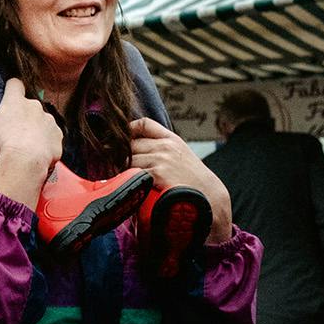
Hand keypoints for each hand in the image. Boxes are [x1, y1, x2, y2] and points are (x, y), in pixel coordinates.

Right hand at [0, 78, 61, 202]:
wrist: (26, 161)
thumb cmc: (3, 141)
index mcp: (16, 100)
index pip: (15, 83)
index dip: (11, 88)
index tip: (8, 96)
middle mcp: (35, 106)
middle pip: (29, 105)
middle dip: (22, 115)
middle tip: (13, 131)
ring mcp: (49, 121)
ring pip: (42, 121)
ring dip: (35, 129)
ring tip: (26, 145)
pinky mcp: (58, 136)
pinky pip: (52, 137)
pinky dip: (46, 143)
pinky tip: (37, 153)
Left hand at [129, 118, 233, 242]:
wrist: (210, 199)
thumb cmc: (194, 183)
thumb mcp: (182, 158)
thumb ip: (163, 151)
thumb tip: (136, 150)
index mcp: (172, 140)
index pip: (143, 124)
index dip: (128, 129)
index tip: (118, 139)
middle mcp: (166, 146)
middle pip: (130, 143)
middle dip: (120, 154)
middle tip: (112, 164)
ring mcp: (161, 159)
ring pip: (128, 159)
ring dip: (121, 168)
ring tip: (121, 178)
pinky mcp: (157, 174)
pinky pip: (132, 172)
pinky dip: (126, 178)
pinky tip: (127, 184)